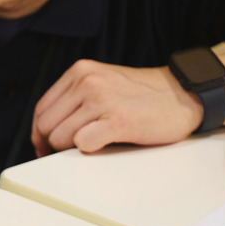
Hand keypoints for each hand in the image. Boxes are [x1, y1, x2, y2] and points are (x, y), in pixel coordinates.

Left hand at [31, 59, 201, 156]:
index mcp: (80, 72)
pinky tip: (104, 144)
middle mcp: (87, 82)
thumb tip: (48, 128)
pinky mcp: (117, 121)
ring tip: (93, 144)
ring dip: (72, 149)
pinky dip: (88, 150)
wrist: (186, 94)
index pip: (41, 108)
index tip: (43, 145)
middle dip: (51, 144)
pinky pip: (82, 144)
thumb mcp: (102, 82)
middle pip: (46, 125)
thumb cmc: (144, 95)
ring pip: (61, 137)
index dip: (39, 132)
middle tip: (64, 153)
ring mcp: (101, 100)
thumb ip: (76, 97)